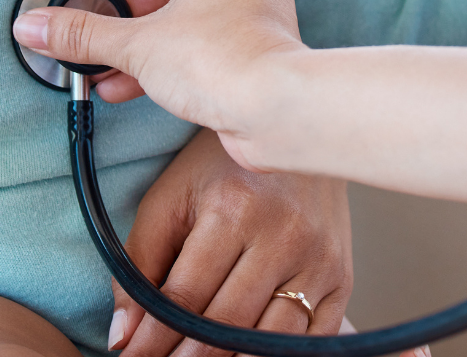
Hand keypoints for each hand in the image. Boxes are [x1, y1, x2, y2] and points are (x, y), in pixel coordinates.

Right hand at [12, 0, 306, 148]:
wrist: (277, 112)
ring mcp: (265, 14)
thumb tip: (33, 26)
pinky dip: (182, 58)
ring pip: (206, 11)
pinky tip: (138, 89)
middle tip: (128, 20)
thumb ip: (84, 34)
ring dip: (162, 33)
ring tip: (122, 62)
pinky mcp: (266, 53)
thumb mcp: (137, 43)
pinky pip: (219, 43)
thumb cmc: (222, 58)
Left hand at [110, 129, 351, 356]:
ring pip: (267, 339)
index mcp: (233, 209)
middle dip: (183, 356)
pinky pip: (309, 337)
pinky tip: (244, 353)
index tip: (129, 356)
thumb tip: (124, 333)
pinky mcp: (342, 277)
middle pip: (225, 325)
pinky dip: (273, 353)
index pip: (183, 298)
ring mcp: (318, 259)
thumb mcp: (171, 196)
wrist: (296, 131)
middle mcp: (283, 235)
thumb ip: (138, 261)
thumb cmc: (225, 166)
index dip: (151, 338)